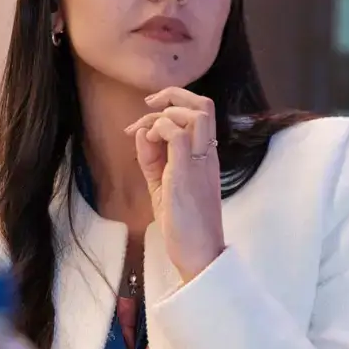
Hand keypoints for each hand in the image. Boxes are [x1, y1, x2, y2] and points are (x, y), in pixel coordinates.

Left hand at [127, 88, 224, 283]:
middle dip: (172, 95)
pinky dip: (160, 130)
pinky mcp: (188, 173)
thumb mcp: (162, 186)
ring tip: (148, 131)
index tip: (147, 118)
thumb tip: (141, 132)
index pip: (200, 113)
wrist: (199, 254)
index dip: (173, 105)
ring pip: (196, 113)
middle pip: (204, 104)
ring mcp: (200, 162)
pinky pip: (180, 134)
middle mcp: (207, 155)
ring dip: (166, 113)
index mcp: (205, 157)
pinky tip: (148, 143)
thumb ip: (152, 159)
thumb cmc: (183, 225)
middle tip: (147, 106)